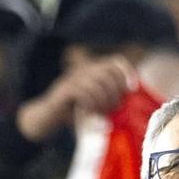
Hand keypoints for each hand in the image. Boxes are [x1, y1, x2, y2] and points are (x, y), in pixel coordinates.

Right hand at [15, 54, 136, 143]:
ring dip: (105, 99)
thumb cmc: (74, 112)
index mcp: (93, 70)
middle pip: (107, 71)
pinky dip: (91, 103)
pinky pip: (83, 91)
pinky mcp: (64, 90)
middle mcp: (83, 70)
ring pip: (97, 82)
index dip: (126, 72)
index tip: (132, 89)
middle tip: (116, 106)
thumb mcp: (96, 104)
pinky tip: (92, 112)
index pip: (115, 61)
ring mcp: (72, 78)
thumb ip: (110, 100)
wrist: (46, 118)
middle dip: (116, 90)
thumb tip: (131, 102)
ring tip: (105, 111)